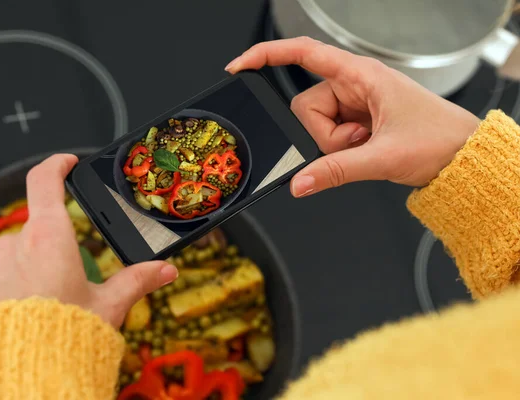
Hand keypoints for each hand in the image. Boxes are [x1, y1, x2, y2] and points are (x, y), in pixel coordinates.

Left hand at [0, 154, 177, 328]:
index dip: (56, 165)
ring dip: (28, 271)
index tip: (66, 163)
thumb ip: (137, 281)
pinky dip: (5, 291)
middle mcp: (13, 246)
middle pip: (37, 232)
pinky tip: (20, 317)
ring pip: (13, 258)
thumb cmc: (66, 339)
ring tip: (45, 307)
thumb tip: (166, 269)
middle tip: (68, 282)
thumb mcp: (108, 306)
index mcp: (49, 239)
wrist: (23, 380)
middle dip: (53, 249)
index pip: (45, 182)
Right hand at [225, 37, 479, 196]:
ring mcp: (353, 104)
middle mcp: (353, 85)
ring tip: (367, 147)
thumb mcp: (383, 157)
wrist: (461, 156)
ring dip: (335, 145)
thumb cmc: (438, 139)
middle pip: (305, 107)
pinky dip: (340, 150)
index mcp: (360, 75)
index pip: (303, 54)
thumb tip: (299, 183)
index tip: (239, 66)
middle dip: (323, 135)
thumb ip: (336, 171)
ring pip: (314, 125)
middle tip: (357, 144)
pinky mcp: (354, 121)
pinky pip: (327, 136)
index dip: (267, 55)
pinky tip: (365, 150)